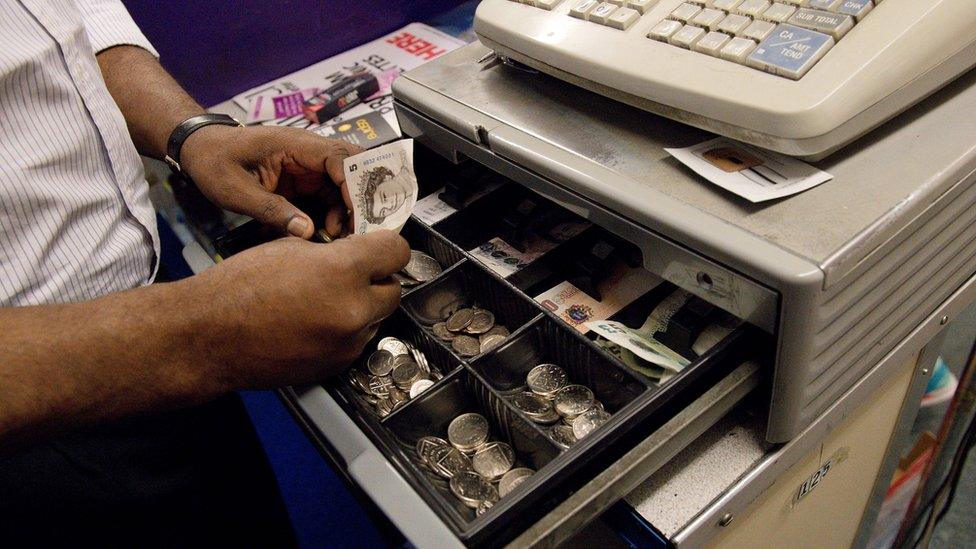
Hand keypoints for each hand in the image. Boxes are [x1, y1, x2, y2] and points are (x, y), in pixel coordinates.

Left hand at [179, 125, 361, 238]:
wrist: (198, 150)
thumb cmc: (214, 162)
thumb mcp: (237, 191)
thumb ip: (271, 210)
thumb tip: (306, 231)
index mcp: (293, 144)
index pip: (339, 157)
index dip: (353, 183)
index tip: (356, 212)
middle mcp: (307, 152)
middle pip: (349, 169)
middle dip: (358, 198)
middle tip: (357, 228)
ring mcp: (306, 166)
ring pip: (342, 185)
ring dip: (346, 209)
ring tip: (338, 235)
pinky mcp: (302, 179)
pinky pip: (327, 194)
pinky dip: (333, 212)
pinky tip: (327, 231)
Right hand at [187, 230, 409, 387]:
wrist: (209, 337)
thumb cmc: (239, 288)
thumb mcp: (290, 247)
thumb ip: (334, 251)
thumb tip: (357, 253)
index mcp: (343, 271)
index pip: (397, 251)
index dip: (387, 246)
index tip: (381, 247)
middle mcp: (353, 309)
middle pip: (392, 289)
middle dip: (376, 279)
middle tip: (351, 273)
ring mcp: (347, 342)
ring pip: (376, 317)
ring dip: (361, 307)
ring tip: (324, 300)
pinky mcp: (337, 364)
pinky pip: (357, 341)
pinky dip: (345, 331)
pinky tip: (315, 322)